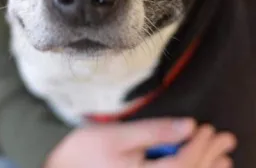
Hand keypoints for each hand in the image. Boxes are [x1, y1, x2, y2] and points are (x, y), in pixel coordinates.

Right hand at [45, 118, 235, 167]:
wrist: (63, 167)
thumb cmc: (87, 149)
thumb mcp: (120, 136)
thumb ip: (155, 132)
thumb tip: (188, 126)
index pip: (182, 164)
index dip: (199, 147)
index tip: (208, 128)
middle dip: (210, 158)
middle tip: (226, 140)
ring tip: (223, 157)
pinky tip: (198, 165)